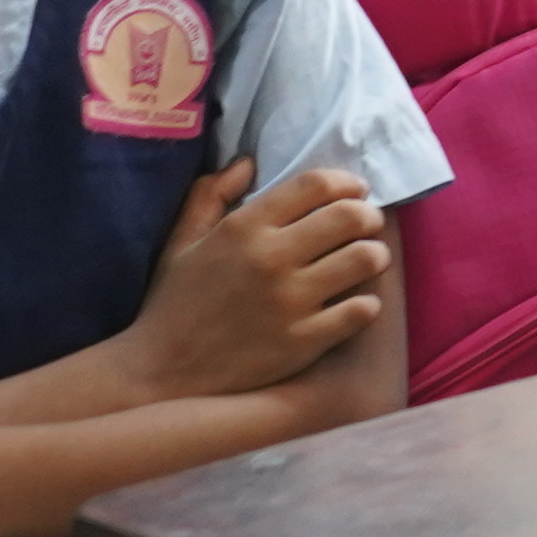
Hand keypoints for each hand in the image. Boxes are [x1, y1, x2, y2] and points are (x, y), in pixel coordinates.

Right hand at [121, 161, 389, 397]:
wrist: (161, 374)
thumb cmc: (173, 304)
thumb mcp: (181, 241)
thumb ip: (209, 194)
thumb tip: (247, 162)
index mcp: (243, 228)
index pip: (316, 185)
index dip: (346, 183)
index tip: (354, 192)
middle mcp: (270, 259)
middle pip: (350, 216)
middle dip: (370, 216)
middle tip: (368, 225)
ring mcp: (289, 302)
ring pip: (365, 259)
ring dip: (375, 255)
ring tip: (368, 260)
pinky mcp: (303, 342)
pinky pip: (361, 310)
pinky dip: (367, 304)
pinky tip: (357, 304)